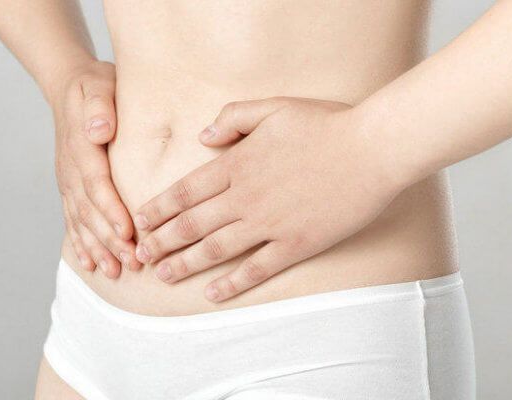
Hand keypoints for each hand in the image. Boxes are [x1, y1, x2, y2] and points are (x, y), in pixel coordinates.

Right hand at [51, 61, 141, 277]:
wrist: (68, 87)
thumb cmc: (94, 85)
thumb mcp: (98, 84)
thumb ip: (99, 105)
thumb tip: (98, 129)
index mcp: (82, 148)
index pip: (97, 184)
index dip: (111, 210)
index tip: (127, 232)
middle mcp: (71, 170)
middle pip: (90, 211)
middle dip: (110, 239)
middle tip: (131, 263)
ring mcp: (67, 181)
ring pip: (81, 221)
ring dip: (97, 248)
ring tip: (114, 272)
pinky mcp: (69, 188)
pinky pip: (72, 219)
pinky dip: (81, 243)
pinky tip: (92, 263)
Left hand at [133, 97, 407, 300]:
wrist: (372, 148)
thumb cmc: (325, 124)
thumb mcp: (273, 107)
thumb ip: (233, 118)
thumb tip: (203, 137)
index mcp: (237, 164)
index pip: (184, 192)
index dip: (158, 209)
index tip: (139, 222)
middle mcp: (246, 197)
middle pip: (191, 225)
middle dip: (161, 242)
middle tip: (139, 256)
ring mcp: (270, 223)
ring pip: (216, 249)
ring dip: (185, 264)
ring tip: (163, 276)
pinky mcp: (296, 243)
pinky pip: (258, 268)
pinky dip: (233, 283)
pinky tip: (214, 294)